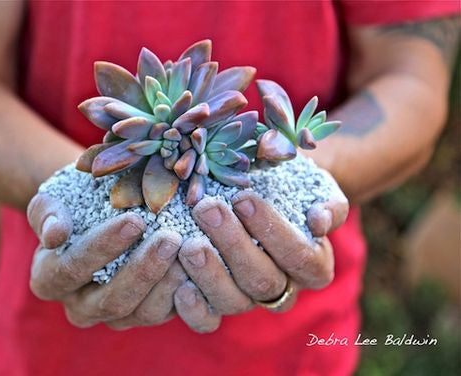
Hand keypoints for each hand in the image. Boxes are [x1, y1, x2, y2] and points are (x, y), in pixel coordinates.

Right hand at [27, 193, 185, 328]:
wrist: (98, 212)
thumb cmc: (74, 202)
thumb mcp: (53, 198)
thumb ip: (46, 213)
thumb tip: (55, 234)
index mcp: (50, 280)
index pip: (72, 269)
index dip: (102, 247)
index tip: (133, 220)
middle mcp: (80, 307)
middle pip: (112, 300)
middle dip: (143, 269)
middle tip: (170, 238)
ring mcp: (115, 316)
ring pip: (143, 313)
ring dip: (168, 283)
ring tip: (189, 250)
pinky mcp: (144, 315)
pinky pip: (166, 313)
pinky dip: (185, 292)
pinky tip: (199, 265)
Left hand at [174, 174, 347, 332]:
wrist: (263, 192)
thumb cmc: (291, 187)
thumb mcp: (317, 188)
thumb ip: (330, 205)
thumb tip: (319, 221)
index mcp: (313, 265)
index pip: (300, 257)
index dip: (273, 231)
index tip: (244, 198)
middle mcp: (282, 288)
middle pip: (263, 280)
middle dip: (233, 244)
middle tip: (207, 209)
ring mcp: (248, 300)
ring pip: (234, 301)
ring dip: (210, 274)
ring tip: (189, 244)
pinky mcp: (217, 306)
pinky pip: (208, 322)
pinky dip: (194, 310)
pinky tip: (180, 288)